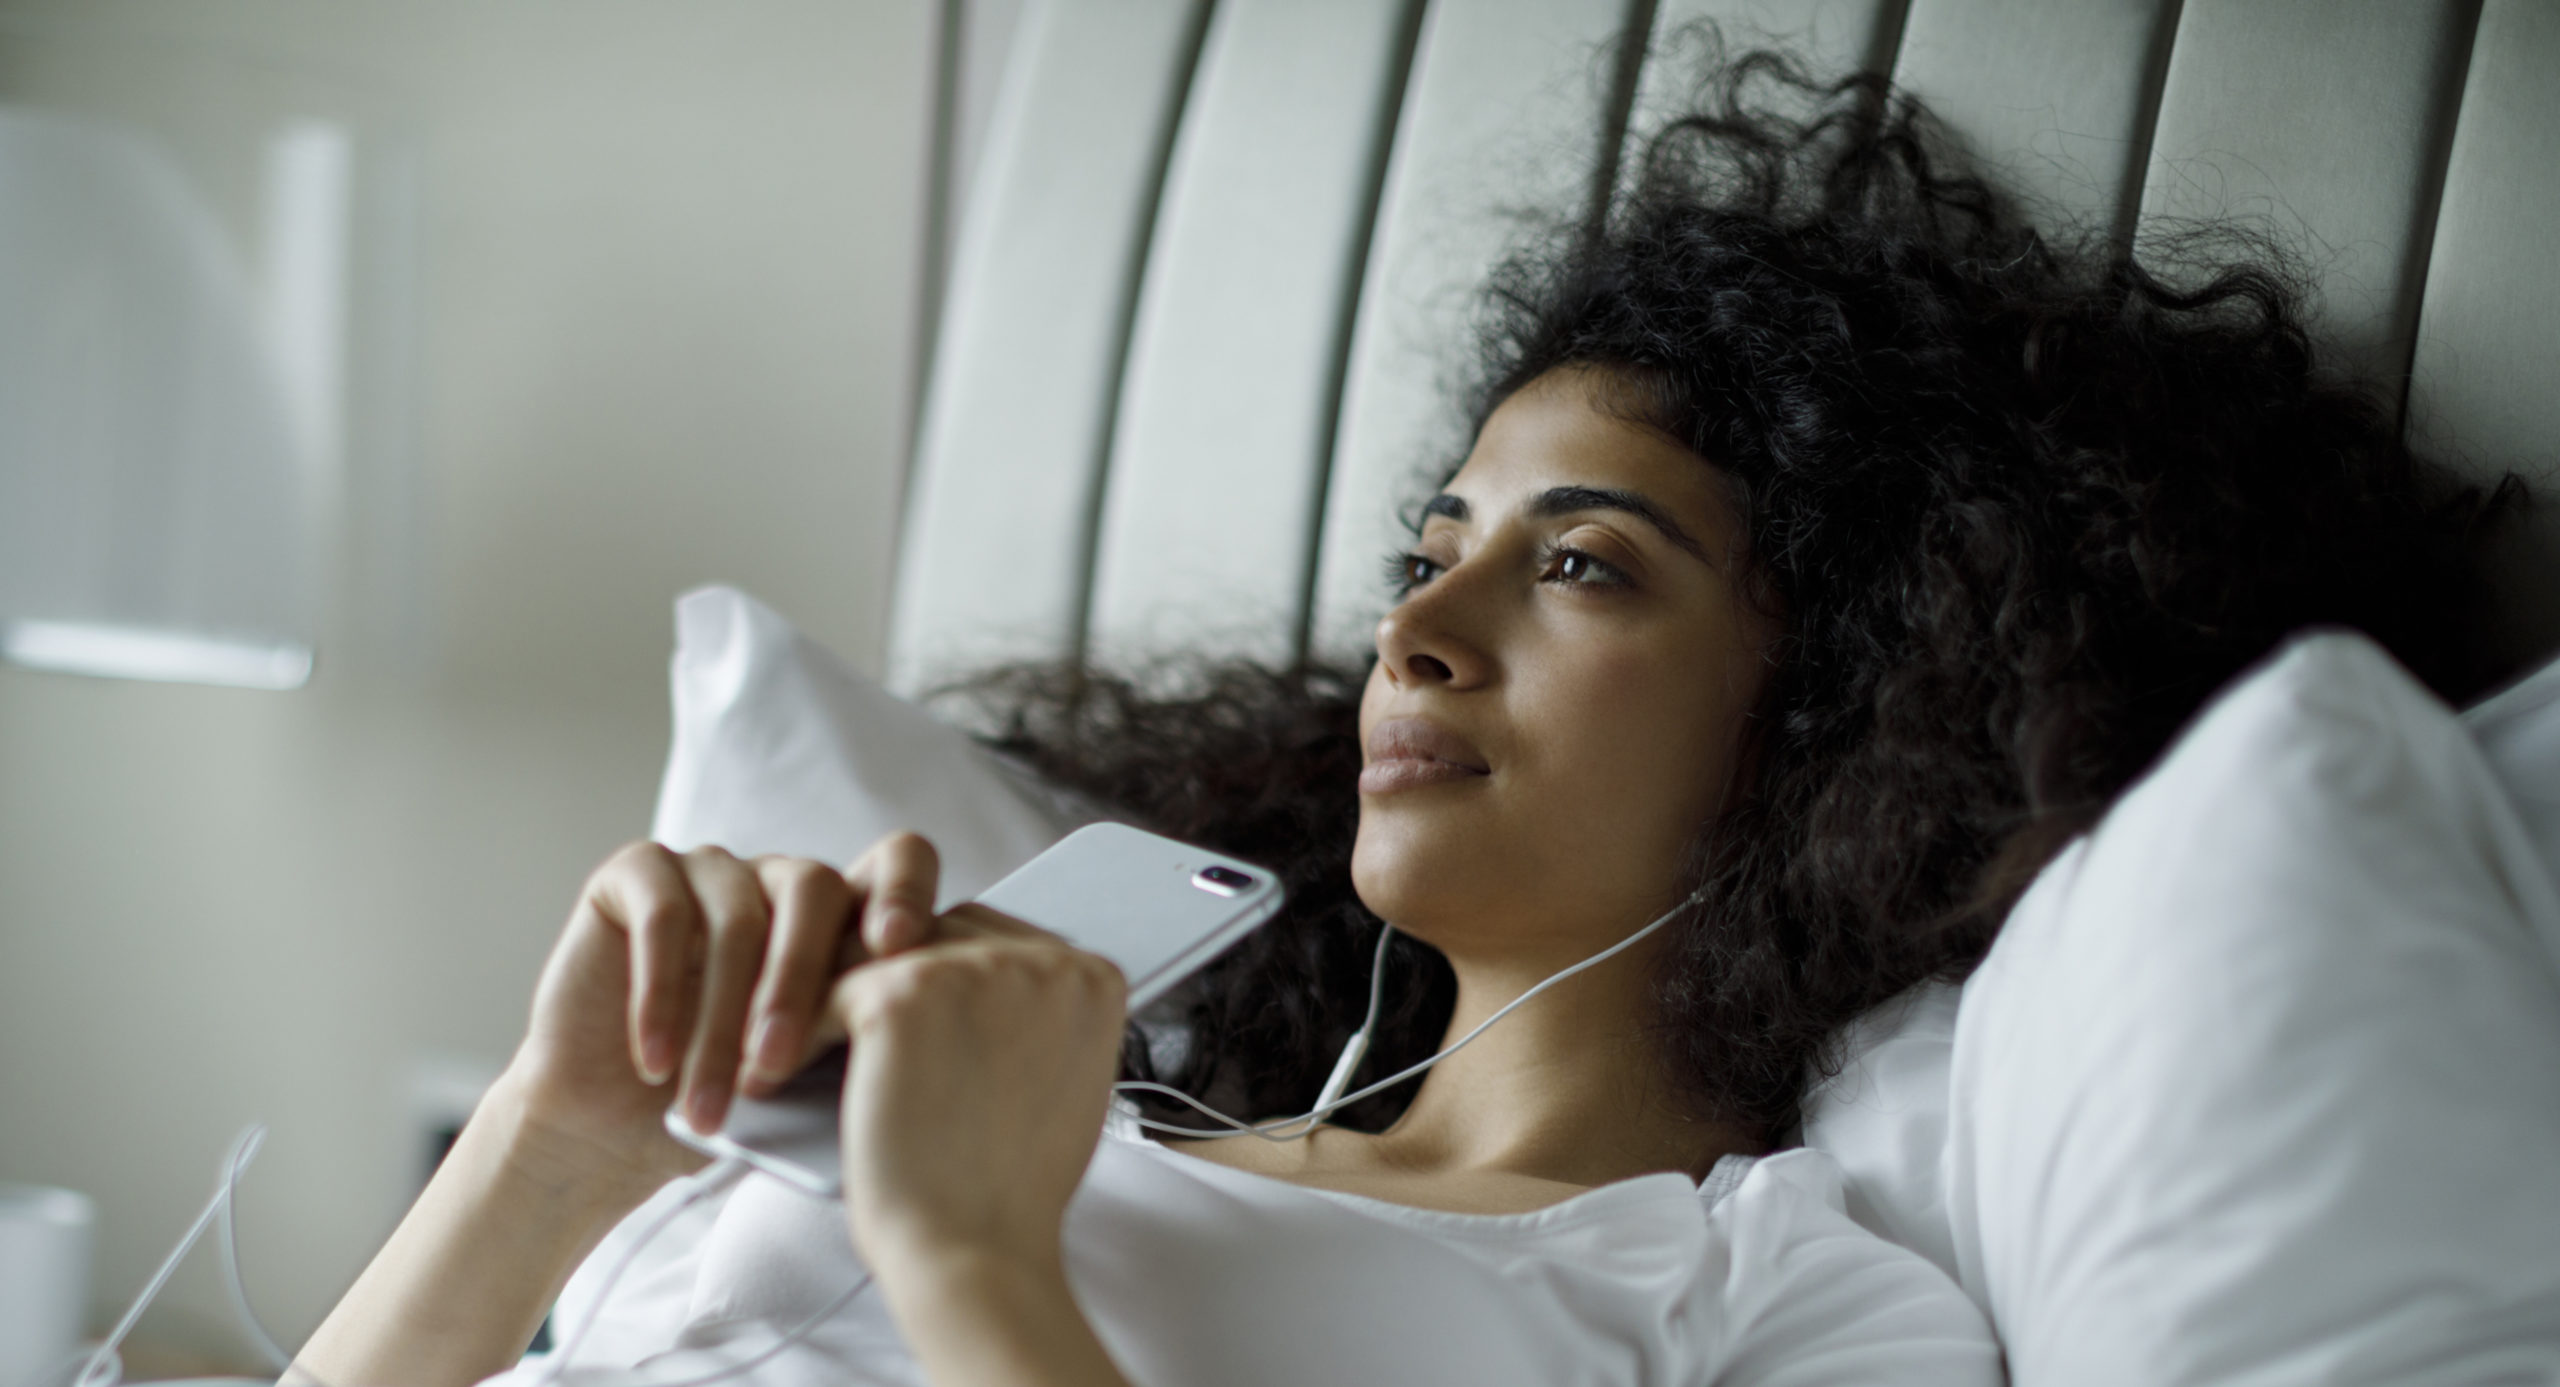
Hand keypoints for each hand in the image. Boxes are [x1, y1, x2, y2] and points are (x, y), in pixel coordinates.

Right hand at [500, 833, 948, 1190]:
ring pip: (738, 921)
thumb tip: (906, 1041)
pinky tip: (655, 1062)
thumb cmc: (719, 1109)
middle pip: (815, 892)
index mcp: (839, 917)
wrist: (608, 1133)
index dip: (905, 892)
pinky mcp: (636, 873)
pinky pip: (662, 917)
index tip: (902, 950)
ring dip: (721, 1024)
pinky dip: (660, 998)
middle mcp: (777, 881)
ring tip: (710, 1106)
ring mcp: (709, 870)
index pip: (896, 863)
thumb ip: (850, 1039)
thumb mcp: (803, 1081)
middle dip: (799, 984)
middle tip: (777, 1066)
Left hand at [829, 876, 1128, 1279]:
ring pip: (880, 952)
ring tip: (800, 1040)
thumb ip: (1034, 1018)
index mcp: (1092, 979)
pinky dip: (798, 1032)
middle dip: (892, 977)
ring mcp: (973, 970)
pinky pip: (830, 989)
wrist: (976, 1252)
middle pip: (940, 931)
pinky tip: (778, 1066)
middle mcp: (1042, 959)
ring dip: (840, 994)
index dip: (947, 978)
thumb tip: (976, 983)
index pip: (999, 938)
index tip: (915, 1015)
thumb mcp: (1058, 1082)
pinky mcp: (901, 994)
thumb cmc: (1009, 1191)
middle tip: (844, 1027)